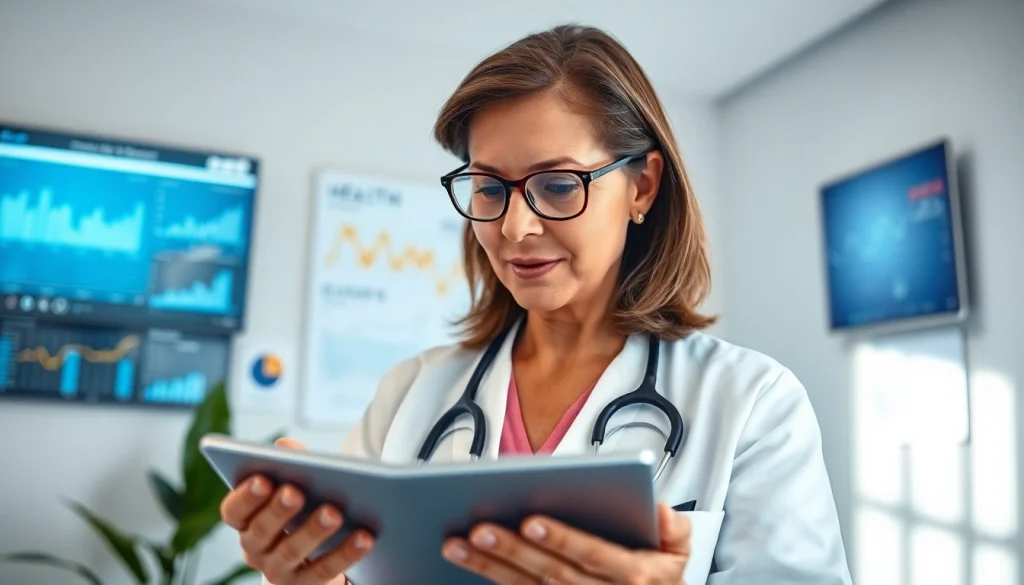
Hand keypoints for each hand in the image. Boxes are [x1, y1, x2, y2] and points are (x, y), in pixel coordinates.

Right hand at [219, 438, 374, 584]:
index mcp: (246, 521)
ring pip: (292, 552)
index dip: (245, 496)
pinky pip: (324, 571)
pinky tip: (364, 537)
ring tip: (334, 513)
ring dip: (313, 531)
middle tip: (296, 493)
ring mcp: (279, 571)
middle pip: (261, 532)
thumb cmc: (304, 511)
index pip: (233, 511)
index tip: (263, 479)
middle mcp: (256, 549)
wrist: (316, 558)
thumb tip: (286, 445)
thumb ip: (290, 464)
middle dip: (279, 511)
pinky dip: (345, 554)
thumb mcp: (296, 488)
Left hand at [442, 501, 689, 583]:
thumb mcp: (680, 553)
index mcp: (636, 575)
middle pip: (552, 575)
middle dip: (513, 552)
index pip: (593, 555)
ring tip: (456, 545)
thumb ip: (674, 529)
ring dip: (489, 569)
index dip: (562, 539)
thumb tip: (660, 510)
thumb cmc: (661, 576)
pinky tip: (466, 568)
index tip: (531, 520)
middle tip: (478, 528)